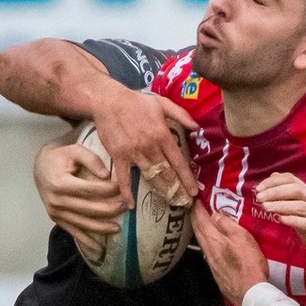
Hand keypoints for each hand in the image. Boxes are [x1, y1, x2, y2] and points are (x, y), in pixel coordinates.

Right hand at [33, 138, 123, 260]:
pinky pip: (73, 231)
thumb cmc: (60, 157)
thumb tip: (107, 175)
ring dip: (102, 228)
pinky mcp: (56, 218)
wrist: (39, 167)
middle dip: (111, 209)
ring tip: (118, 229)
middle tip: (127, 207)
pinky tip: (98, 249)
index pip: (90, 190)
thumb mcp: (74, 150)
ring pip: (83, 223)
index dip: (109, 191)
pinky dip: (86, 241)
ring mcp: (55, 212)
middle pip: (89, 209)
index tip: (123, 189)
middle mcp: (56, 200)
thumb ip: (92, 159)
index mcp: (60, 183)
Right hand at [92, 85, 198, 207]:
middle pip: (167, 173)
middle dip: (177, 189)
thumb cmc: (136, 101)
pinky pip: (124, 177)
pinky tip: (130, 205)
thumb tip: (197, 128)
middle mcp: (150, 146)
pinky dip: (127, 191)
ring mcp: (134, 153)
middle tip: (184, 203)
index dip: (187, 178)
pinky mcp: (118, 156)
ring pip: (150, 177)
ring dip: (161, 191)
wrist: (108, 100)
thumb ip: (181, 114)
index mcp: (162, 135)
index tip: (194, 192)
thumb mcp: (162, 102)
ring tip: (170, 203)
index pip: (179, 162)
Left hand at [191, 202, 268, 305]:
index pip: (201, 220)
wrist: (249, 293)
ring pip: (201, 242)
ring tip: (201, 222)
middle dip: (195, 217)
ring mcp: (211, 263)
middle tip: (194, 207)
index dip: (198, 208)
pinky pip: (207, 251)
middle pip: (197, 231)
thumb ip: (227, 225)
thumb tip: (215, 214)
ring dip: (199, 230)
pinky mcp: (217, 272)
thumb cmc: (249, 265)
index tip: (196, 198)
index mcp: (214, 240)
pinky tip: (210, 243)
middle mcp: (208, 251)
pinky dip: (206, 241)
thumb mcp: (242, 238)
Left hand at [255, 173, 305, 262]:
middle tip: (259, 198)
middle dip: (275, 191)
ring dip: (281, 205)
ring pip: (300, 205)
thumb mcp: (298, 208)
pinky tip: (280, 220)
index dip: (273, 181)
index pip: (291, 179)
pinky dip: (293, 220)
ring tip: (265, 208)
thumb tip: (273, 177)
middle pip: (296, 189)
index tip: (258, 188)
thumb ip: (286, 194)